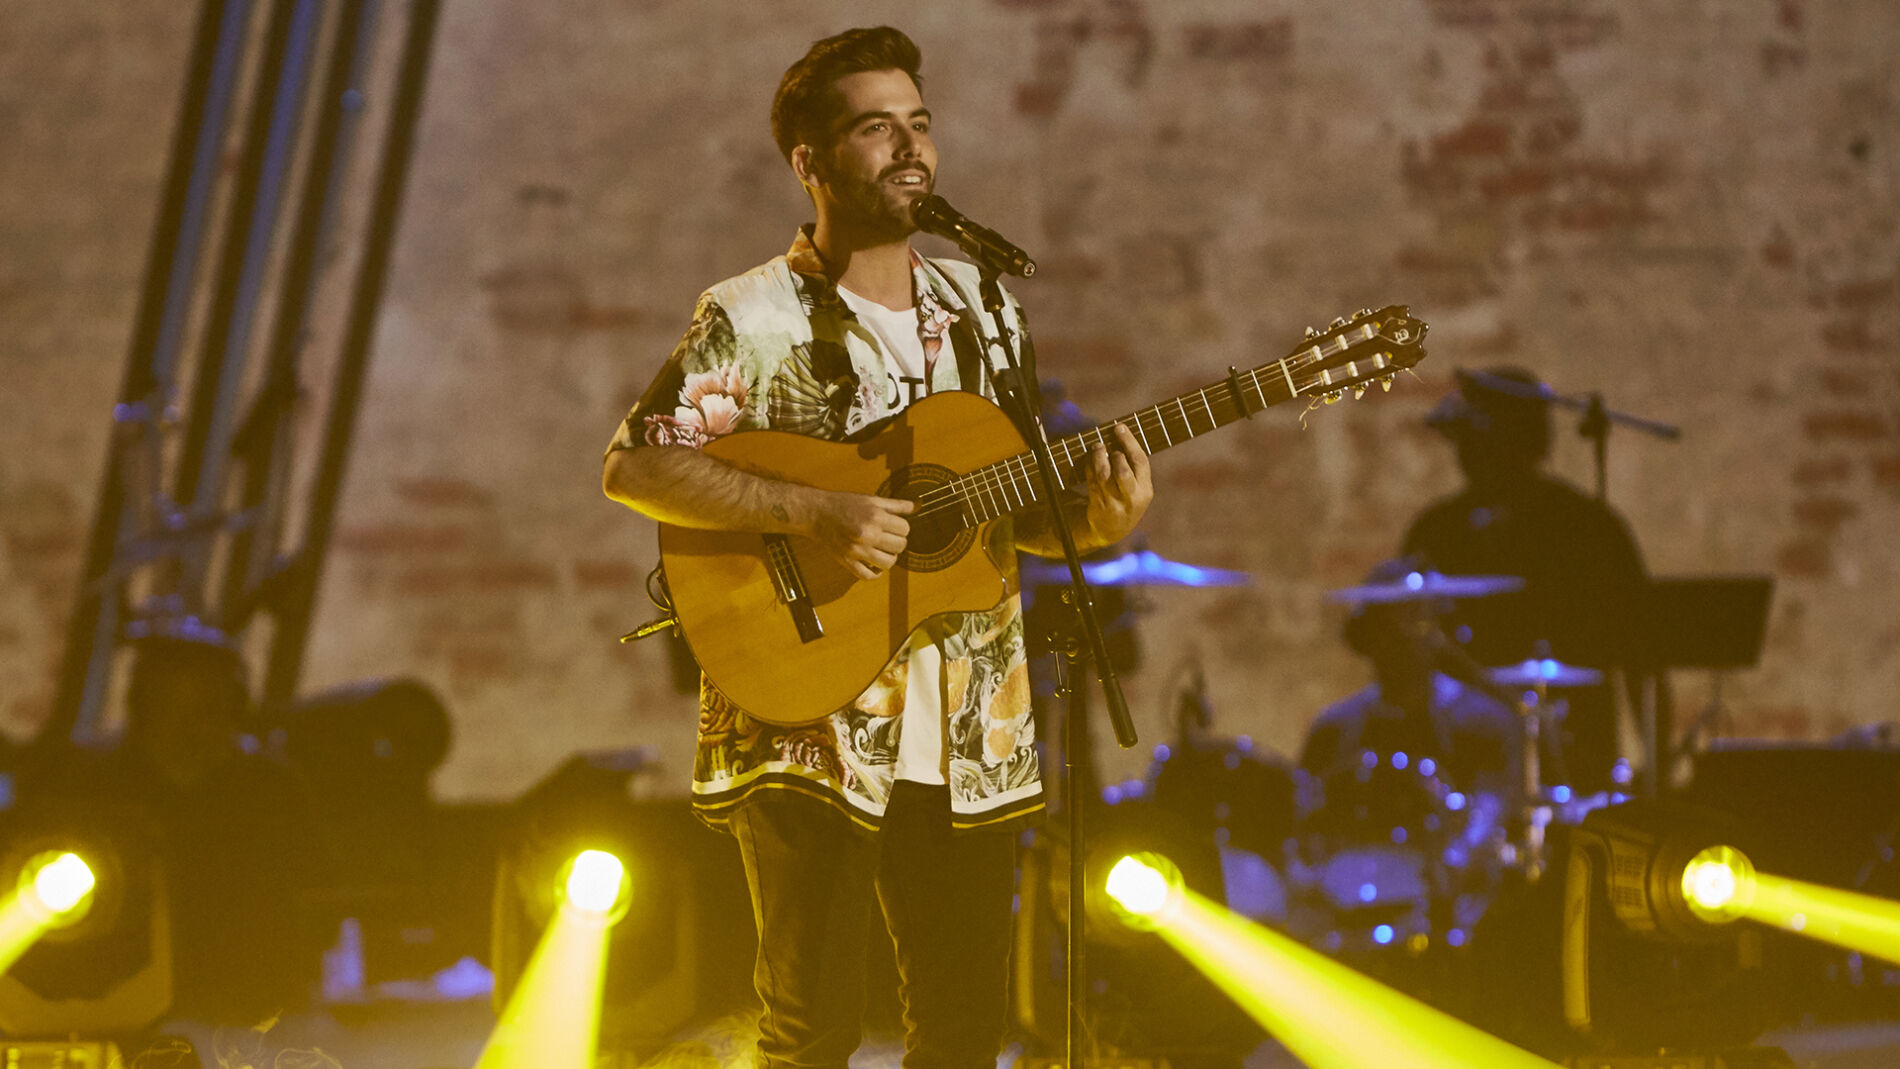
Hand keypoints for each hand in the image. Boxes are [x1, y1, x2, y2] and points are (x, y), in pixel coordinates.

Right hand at [805, 489, 913, 580]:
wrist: (816, 513)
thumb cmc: (843, 504)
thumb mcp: (871, 499)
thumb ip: (896, 504)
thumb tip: (917, 506)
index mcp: (875, 517)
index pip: (905, 529)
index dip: (902, 527)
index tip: (895, 526)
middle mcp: (868, 534)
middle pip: (900, 546)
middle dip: (898, 542)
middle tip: (889, 537)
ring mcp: (858, 551)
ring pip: (888, 563)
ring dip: (890, 557)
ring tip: (884, 550)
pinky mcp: (848, 561)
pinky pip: (868, 575)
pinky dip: (876, 573)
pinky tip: (875, 565)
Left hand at [1083, 422, 1152, 545]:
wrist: (1112, 530)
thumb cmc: (1125, 500)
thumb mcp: (1137, 489)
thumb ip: (1133, 468)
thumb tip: (1120, 434)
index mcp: (1145, 490)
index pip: (1140, 462)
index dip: (1129, 442)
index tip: (1119, 427)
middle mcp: (1132, 498)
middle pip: (1123, 470)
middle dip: (1113, 453)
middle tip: (1106, 445)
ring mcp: (1114, 504)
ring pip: (1104, 475)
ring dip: (1098, 457)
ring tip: (1096, 447)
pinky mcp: (1099, 506)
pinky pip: (1092, 482)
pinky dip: (1089, 468)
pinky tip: (1089, 461)